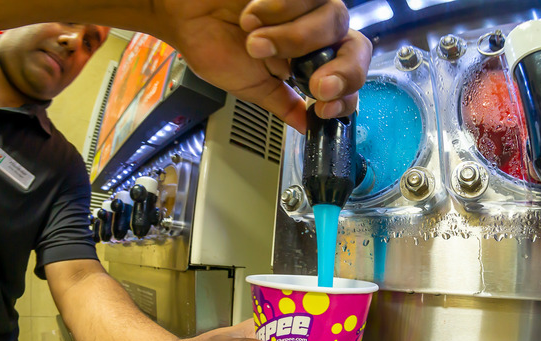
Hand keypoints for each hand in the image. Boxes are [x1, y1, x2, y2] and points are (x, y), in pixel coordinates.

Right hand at [163, 0, 371, 132]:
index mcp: (312, 61)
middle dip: (342, 73)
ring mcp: (308, 4)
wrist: (183, 15)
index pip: (350, 78)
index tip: (323, 110)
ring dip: (293, 39)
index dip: (347, 95)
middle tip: (316, 86)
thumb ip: (283, 104)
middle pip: (357, 48)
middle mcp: (317, 32)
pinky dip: (279, 8)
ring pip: (334, 20)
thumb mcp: (252, 86)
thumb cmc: (214, 43)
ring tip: (254, 43)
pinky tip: (251, 15)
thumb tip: (307, 127)